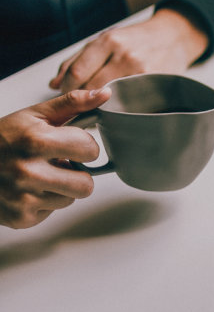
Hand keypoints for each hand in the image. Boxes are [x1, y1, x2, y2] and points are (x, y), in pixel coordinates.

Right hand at [0, 88, 110, 228]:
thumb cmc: (3, 138)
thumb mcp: (35, 115)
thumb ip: (73, 103)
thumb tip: (105, 93)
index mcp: (35, 141)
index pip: (90, 149)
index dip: (84, 146)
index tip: (70, 144)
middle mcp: (27, 171)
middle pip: (86, 184)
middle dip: (77, 173)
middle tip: (58, 164)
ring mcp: (23, 198)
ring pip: (71, 199)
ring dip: (61, 188)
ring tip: (40, 175)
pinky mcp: (20, 218)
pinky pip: (52, 212)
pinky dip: (44, 202)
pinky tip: (28, 189)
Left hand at [49, 8, 208, 92]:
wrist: (174, 37)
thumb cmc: (137, 39)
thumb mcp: (107, 39)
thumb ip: (78, 59)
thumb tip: (54, 84)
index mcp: (108, 40)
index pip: (77, 73)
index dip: (67, 90)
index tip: (66, 97)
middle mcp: (124, 55)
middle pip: (92, 87)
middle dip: (81, 100)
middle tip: (80, 107)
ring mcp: (142, 70)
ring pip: (110, 98)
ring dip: (100, 106)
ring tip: (98, 108)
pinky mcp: (155, 83)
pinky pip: (130, 102)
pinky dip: (120, 108)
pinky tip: (118, 107)